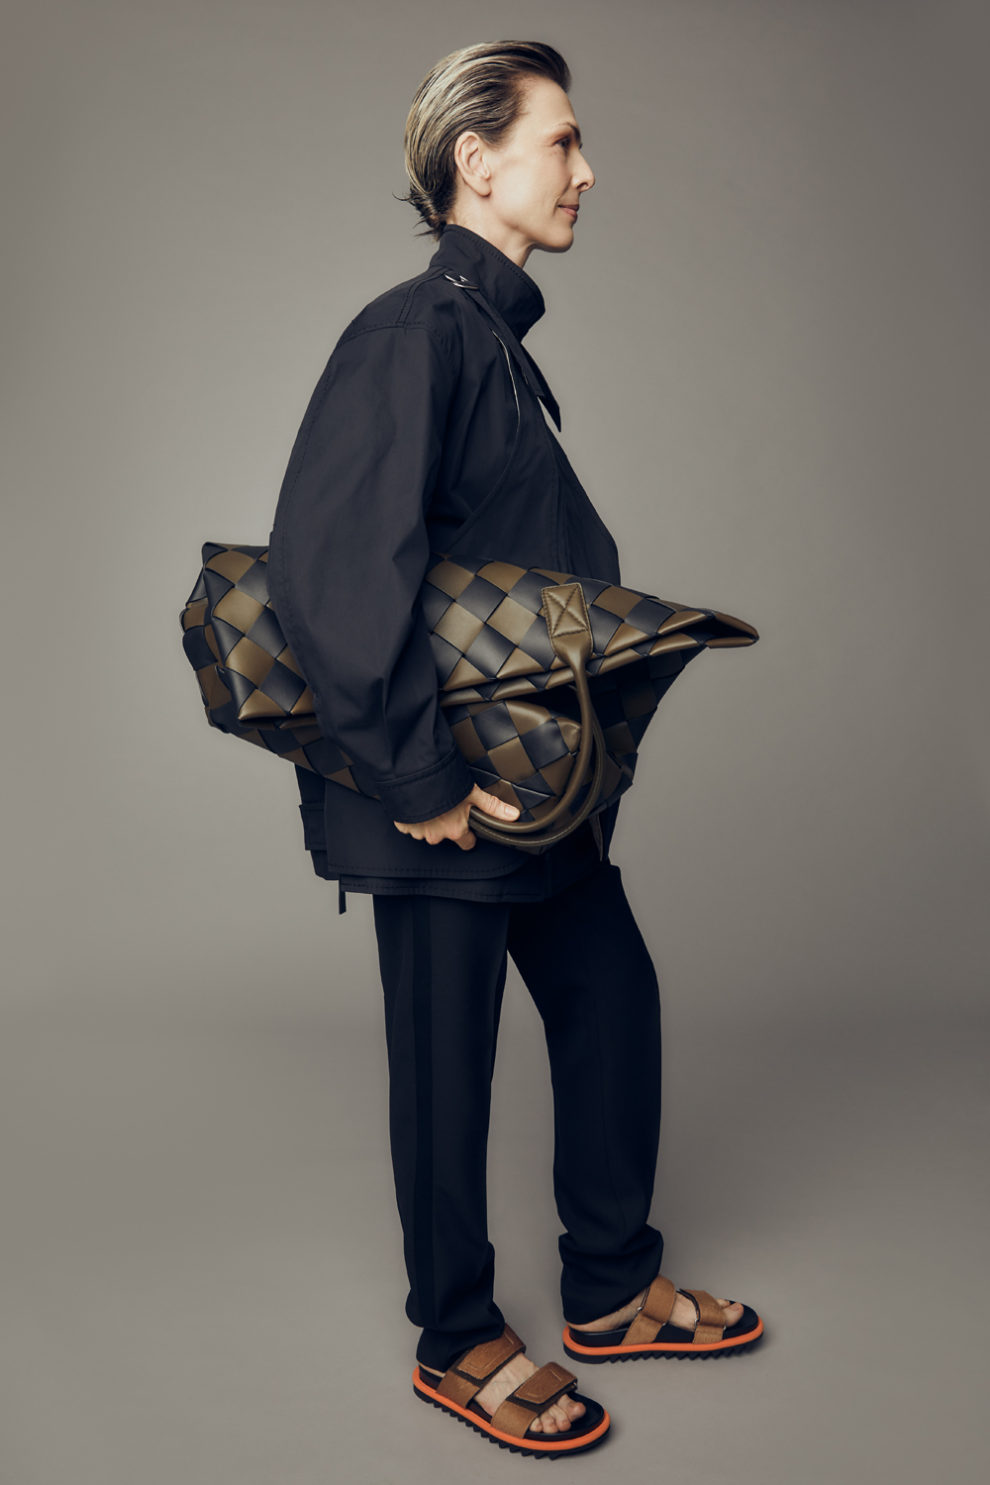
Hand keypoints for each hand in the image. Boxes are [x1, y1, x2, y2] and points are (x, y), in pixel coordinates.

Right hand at [393, 784, 519, 850]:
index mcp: (455, 831)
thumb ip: (492, 806)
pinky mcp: (403, 825)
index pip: (467, 843)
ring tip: (432, 802)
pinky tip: (418, 803)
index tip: (468, 825)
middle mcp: (437, 836)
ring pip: (427, 830)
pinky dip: (414, 816)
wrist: (413, 778)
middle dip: (446, 824)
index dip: (469, 834)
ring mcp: (418, 832)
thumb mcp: (472, 794)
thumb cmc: (444, 786)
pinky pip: (410, 825)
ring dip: (429, 819)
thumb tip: (513, 815)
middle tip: (447, 806)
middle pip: (445, 835)